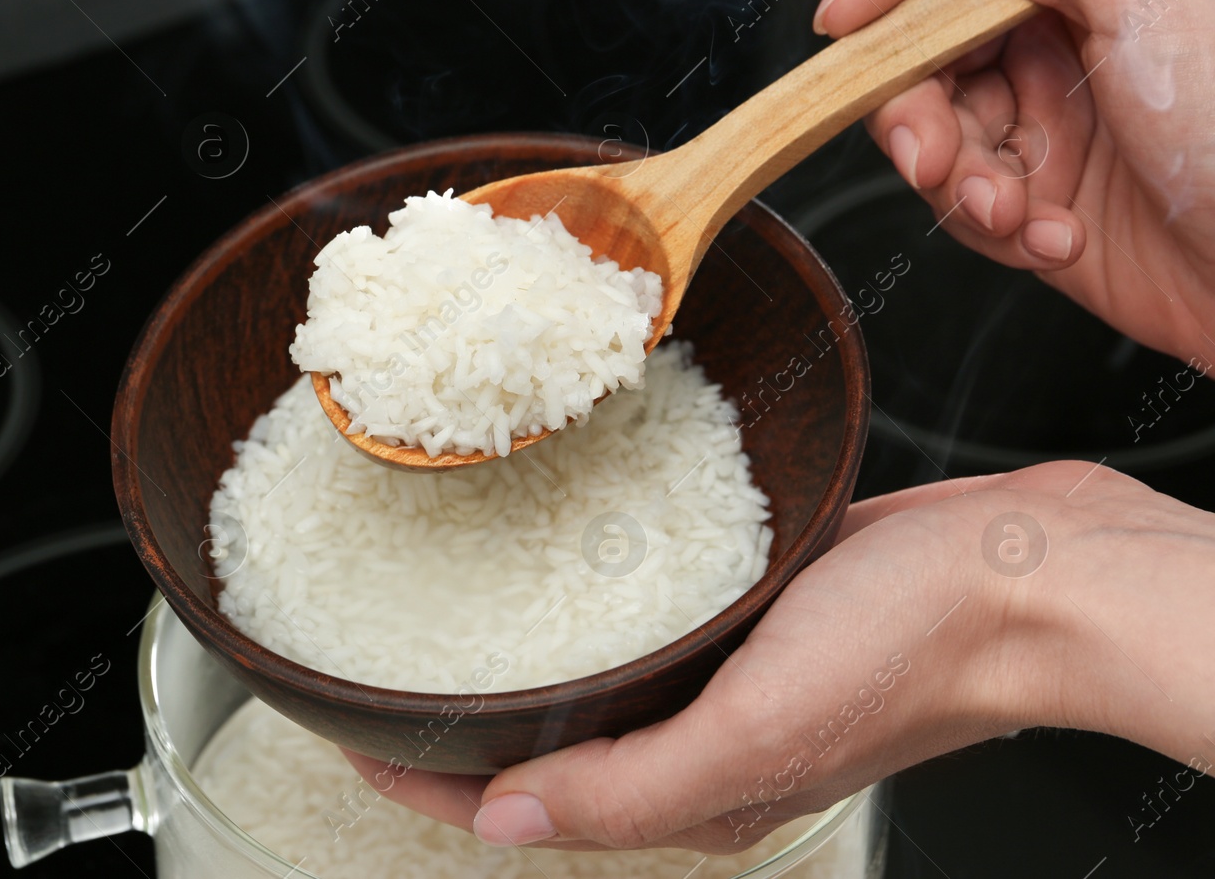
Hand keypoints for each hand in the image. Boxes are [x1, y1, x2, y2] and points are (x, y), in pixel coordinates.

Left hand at [345, 461, 1214, 849]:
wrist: (1024, 573)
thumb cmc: (911, 652)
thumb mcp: (755, 735)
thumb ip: (626, 788)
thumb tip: (502, 820)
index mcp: (690, 788)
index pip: (522, 804)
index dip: (428, 781)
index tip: (347, 736)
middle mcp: (695, 735)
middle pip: (547, 745)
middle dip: (458, 721)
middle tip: (380, 667)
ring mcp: (719, 667)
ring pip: (592, 676)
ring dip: (518, 656)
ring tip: (442, 614)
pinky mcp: (745, 602)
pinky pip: (645, 611)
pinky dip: (585, 597)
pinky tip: (551, 551)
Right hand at [815, 0, 1214, 363]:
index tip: (852, 18)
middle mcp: (1070, 31)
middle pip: (924, 42)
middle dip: (915, 107)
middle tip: (930, 153)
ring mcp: (1055, 116)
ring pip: (933, 129)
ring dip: (958, 180)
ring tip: (1011, 209)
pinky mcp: (1045, 197)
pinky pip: (965, 201)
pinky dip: (995, 227)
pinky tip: (1054, 236)